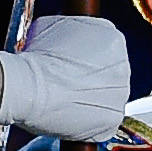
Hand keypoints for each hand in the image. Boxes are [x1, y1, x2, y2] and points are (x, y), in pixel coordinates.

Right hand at [0, 12, 135, 142]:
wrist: (28, 87)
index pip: (106, 52)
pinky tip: (69, 117)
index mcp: (113, 40)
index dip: (85, 62)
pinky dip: (89, 124)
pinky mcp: (112, 120)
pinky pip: (103, 123)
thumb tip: (66, 37)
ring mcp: (120, 95)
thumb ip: (72, 32)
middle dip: (90, 82)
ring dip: (90, 102)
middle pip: (110, 77)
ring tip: (64, 102)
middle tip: (65, 86)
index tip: (70, 68)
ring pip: (107, 100)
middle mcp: (123, 66)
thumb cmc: (36, 58)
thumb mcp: (53, 26)